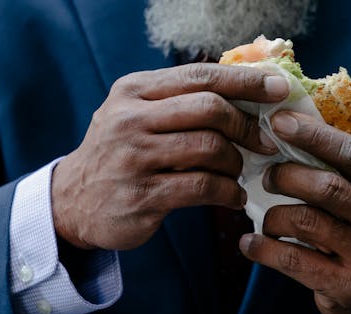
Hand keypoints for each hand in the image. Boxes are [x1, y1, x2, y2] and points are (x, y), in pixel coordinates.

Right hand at [52, 63, 286, 249]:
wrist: (72, 201)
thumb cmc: (118, 154)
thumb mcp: (135, 114)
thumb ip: (178, 101)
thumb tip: (245, 94)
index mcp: (133, 90)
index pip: (200, 76)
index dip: (245, 81)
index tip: (278, 89)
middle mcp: (130, 119)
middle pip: (209, 108)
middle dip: (247, 125)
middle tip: (265, 141)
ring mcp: (134, 158)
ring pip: (210, 148)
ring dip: (237, 162)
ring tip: (239, 172)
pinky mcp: (142, 195)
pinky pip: (203, 187)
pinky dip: (228, 192)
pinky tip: (232, 196)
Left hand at [238, 111, 350, 313]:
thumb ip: (345, 170)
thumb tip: (289, 126)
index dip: (314, 136)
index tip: (278, 122)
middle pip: (328, 187)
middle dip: (287, 176)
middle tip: (267, 177)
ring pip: (306, 221)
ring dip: (274, 215)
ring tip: (266, 219)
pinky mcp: (347, 286)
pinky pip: (294, 259)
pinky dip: (264, 248)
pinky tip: (250, 244)